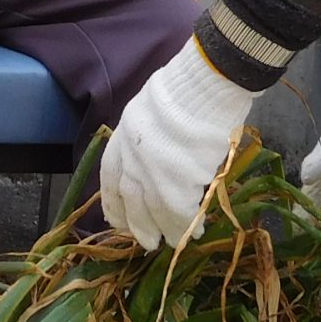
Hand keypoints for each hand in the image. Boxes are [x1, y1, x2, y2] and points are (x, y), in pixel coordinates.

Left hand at [100, 40, 255, 248]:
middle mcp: (132, 155)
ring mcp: (153, 170)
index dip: (113, 200)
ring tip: (172, 241)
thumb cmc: (191, 90)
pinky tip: (196, 230)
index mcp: (124, 134)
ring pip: (153, 211)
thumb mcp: (154, 110)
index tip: (116, 219)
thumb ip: (149, 138)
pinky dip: (187, 224)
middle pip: (129, 197)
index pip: (110, 175)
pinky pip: (181, 213)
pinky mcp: (179, 182)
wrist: (210, 81)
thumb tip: (159, 163)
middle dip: (136, 223)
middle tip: (146, 241)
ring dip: (163, 229)